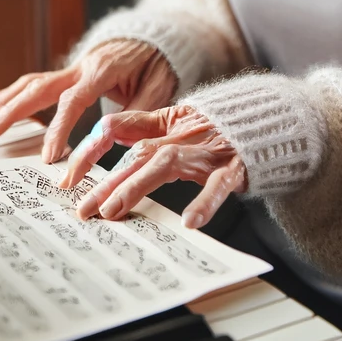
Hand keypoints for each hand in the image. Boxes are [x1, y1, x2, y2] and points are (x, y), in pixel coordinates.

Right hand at [0, 40, 176, 163]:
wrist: (156, 36)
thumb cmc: (159, 62)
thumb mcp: (161, 84)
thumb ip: (142, 110)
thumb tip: (118, 135)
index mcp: (102, 70)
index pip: (74, 100)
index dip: (59, 128)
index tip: (48, 156)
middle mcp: (81, 67)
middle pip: (39, 87)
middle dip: (11, 111)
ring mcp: (71, 68)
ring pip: (30, 83)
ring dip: (4, 102)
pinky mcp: (67, 73)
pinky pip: (34, 81)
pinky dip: (11, 94)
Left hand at [59, 105, 246, 228]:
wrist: (273, 119)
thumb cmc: (222, 128)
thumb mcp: (181, 123)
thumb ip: (149, 130)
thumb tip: (107, 143)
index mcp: (167, 121)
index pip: (119, 125)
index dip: (91, 146)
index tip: (67, 174)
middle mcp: (184, 133)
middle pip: (137, 152)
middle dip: (106, 180)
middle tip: (83, 209)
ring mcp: (209, 148)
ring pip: (166, 162)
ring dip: (136, 186)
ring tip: (114, 210)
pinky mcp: (237, 165)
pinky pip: (219, 183)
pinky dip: (205, 201)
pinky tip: (190, 221)